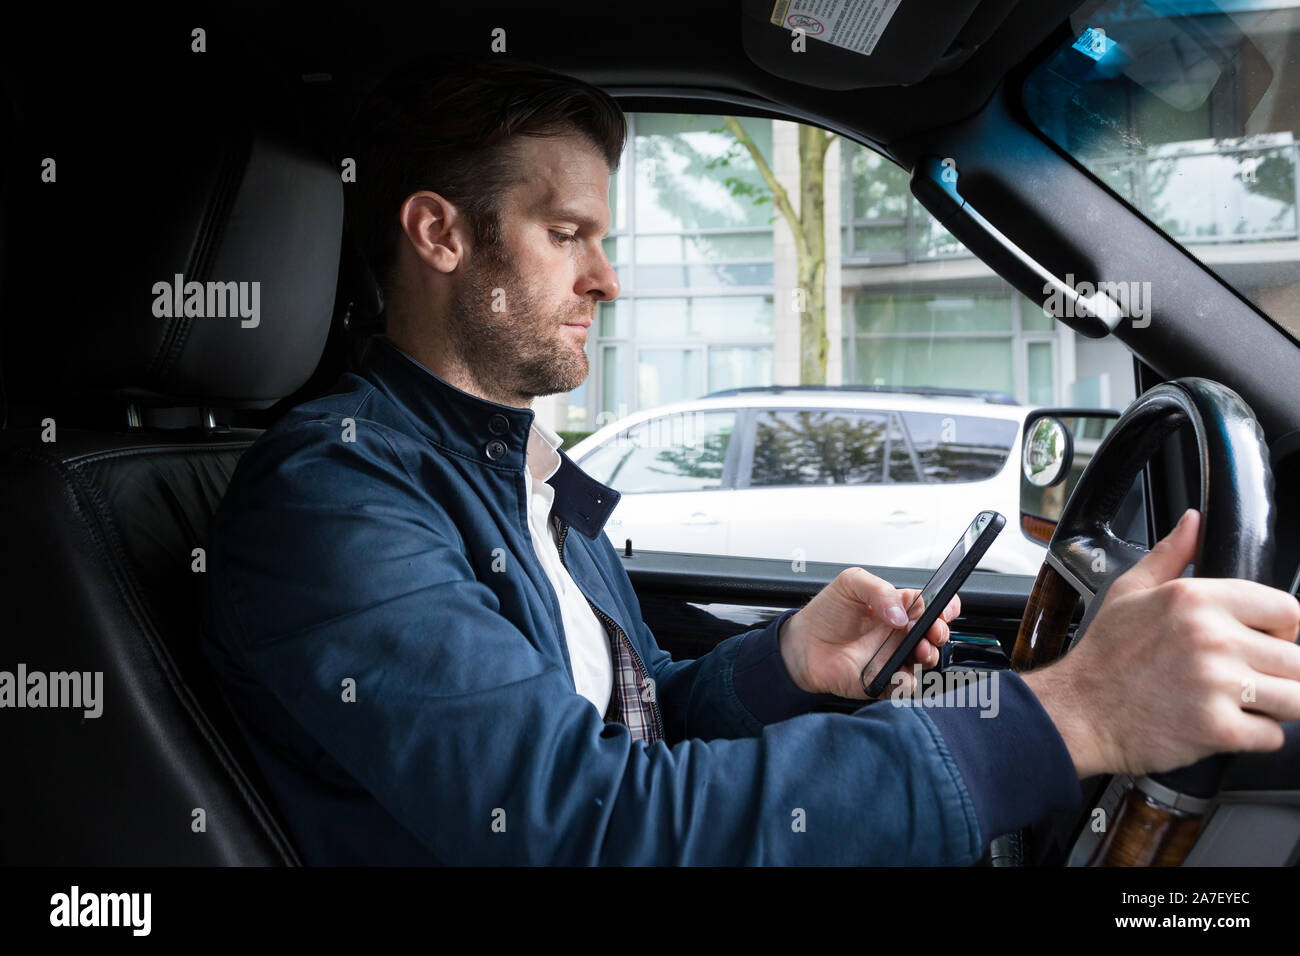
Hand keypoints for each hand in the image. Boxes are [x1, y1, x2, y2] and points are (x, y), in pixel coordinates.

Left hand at [778, 567, 959, 698]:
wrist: (800, 645)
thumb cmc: (825, 613)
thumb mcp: (849, 583)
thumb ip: (878, 590)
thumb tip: (900, 612)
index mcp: (897, 607)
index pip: (931, 605)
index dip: (944, 606)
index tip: (944, 608)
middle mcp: (900, 632)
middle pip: (935, 633)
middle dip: (941, 632)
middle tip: (932, 631)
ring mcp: (893, 656)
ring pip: (926, 660)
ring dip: (930, 655)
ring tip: (919, 649)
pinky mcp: (884, 680)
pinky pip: (904, 686)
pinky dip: (907, 683)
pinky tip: (898, 674)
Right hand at [1024, 508, 1299, 778]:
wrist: (1079, 712)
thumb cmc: (1105, 655)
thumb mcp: (1130, 591)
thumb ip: (1171, 554)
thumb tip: (1194, 522)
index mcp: (1195, 599)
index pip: (1288, 609)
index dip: (1283, 628)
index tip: (1265, 640)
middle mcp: (1212, 638)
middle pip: (1297, 658)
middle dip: (1279, 671)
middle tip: (1246, 677)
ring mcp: (1217, 685)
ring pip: (1296, 698)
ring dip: (1276, 704)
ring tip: (1242, 702)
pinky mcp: (1219, 729)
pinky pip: (1273, 736)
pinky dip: (1256, 735)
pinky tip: (1225, 724)